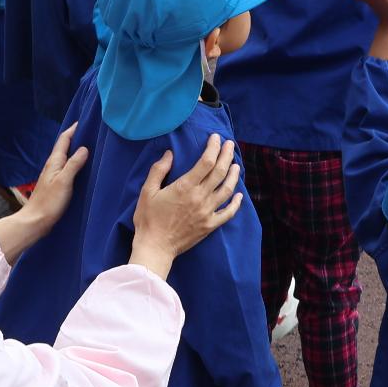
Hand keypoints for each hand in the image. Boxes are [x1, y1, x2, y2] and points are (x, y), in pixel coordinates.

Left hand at [0, 126, 89, 262]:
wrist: (35, 221)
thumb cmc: (49, 202)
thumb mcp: (64, 181)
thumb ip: (74, 164)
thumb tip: (84, 148)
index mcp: (54, 161)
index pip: (64, 139)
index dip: (73, 129)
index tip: (85, 121)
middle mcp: (53, 165)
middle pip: (65, 147)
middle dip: (76, 138)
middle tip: (91, 132)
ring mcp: (53, 175)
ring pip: (66, 157)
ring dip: (76, 150)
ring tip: (90, 147)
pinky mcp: (55, 185)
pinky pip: (67, 168)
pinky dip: (75, 163)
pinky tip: (82, 168)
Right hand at [129, 134, 243, 277]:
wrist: (155, 247)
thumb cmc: (148, 219)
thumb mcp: (147, 191)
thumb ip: (158, 170)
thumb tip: (169, 153)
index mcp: (185, 186)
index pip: (206, 162)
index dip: (214, 147)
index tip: (216, 138)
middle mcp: (200, 197)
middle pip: (220, 172)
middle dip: (227, 155)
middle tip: (230, 144)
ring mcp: (207, 212)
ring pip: (227, 189)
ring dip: (234, 175)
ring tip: (236, 164)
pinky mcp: (210, 225)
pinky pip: (228, 212)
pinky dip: (237, 203)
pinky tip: (240, 195)